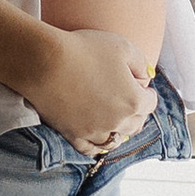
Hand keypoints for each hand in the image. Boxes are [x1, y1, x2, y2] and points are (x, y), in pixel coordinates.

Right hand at [32, 26, 155, 152]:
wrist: (44, 62)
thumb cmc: (83, 49)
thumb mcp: (122, 46)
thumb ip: (141, 63)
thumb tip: (146, 77)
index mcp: (133, 100)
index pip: (150, 102)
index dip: (147, 92)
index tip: (141, 87)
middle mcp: (117, 121)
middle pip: (136, 123)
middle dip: (136, 112)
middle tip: (129, 102)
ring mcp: (95, 131)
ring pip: (116, 139)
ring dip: (119, 129)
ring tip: (115, 120)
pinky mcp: (73, 136)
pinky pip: (91, 149)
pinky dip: (97, 144)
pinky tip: (98, 136)